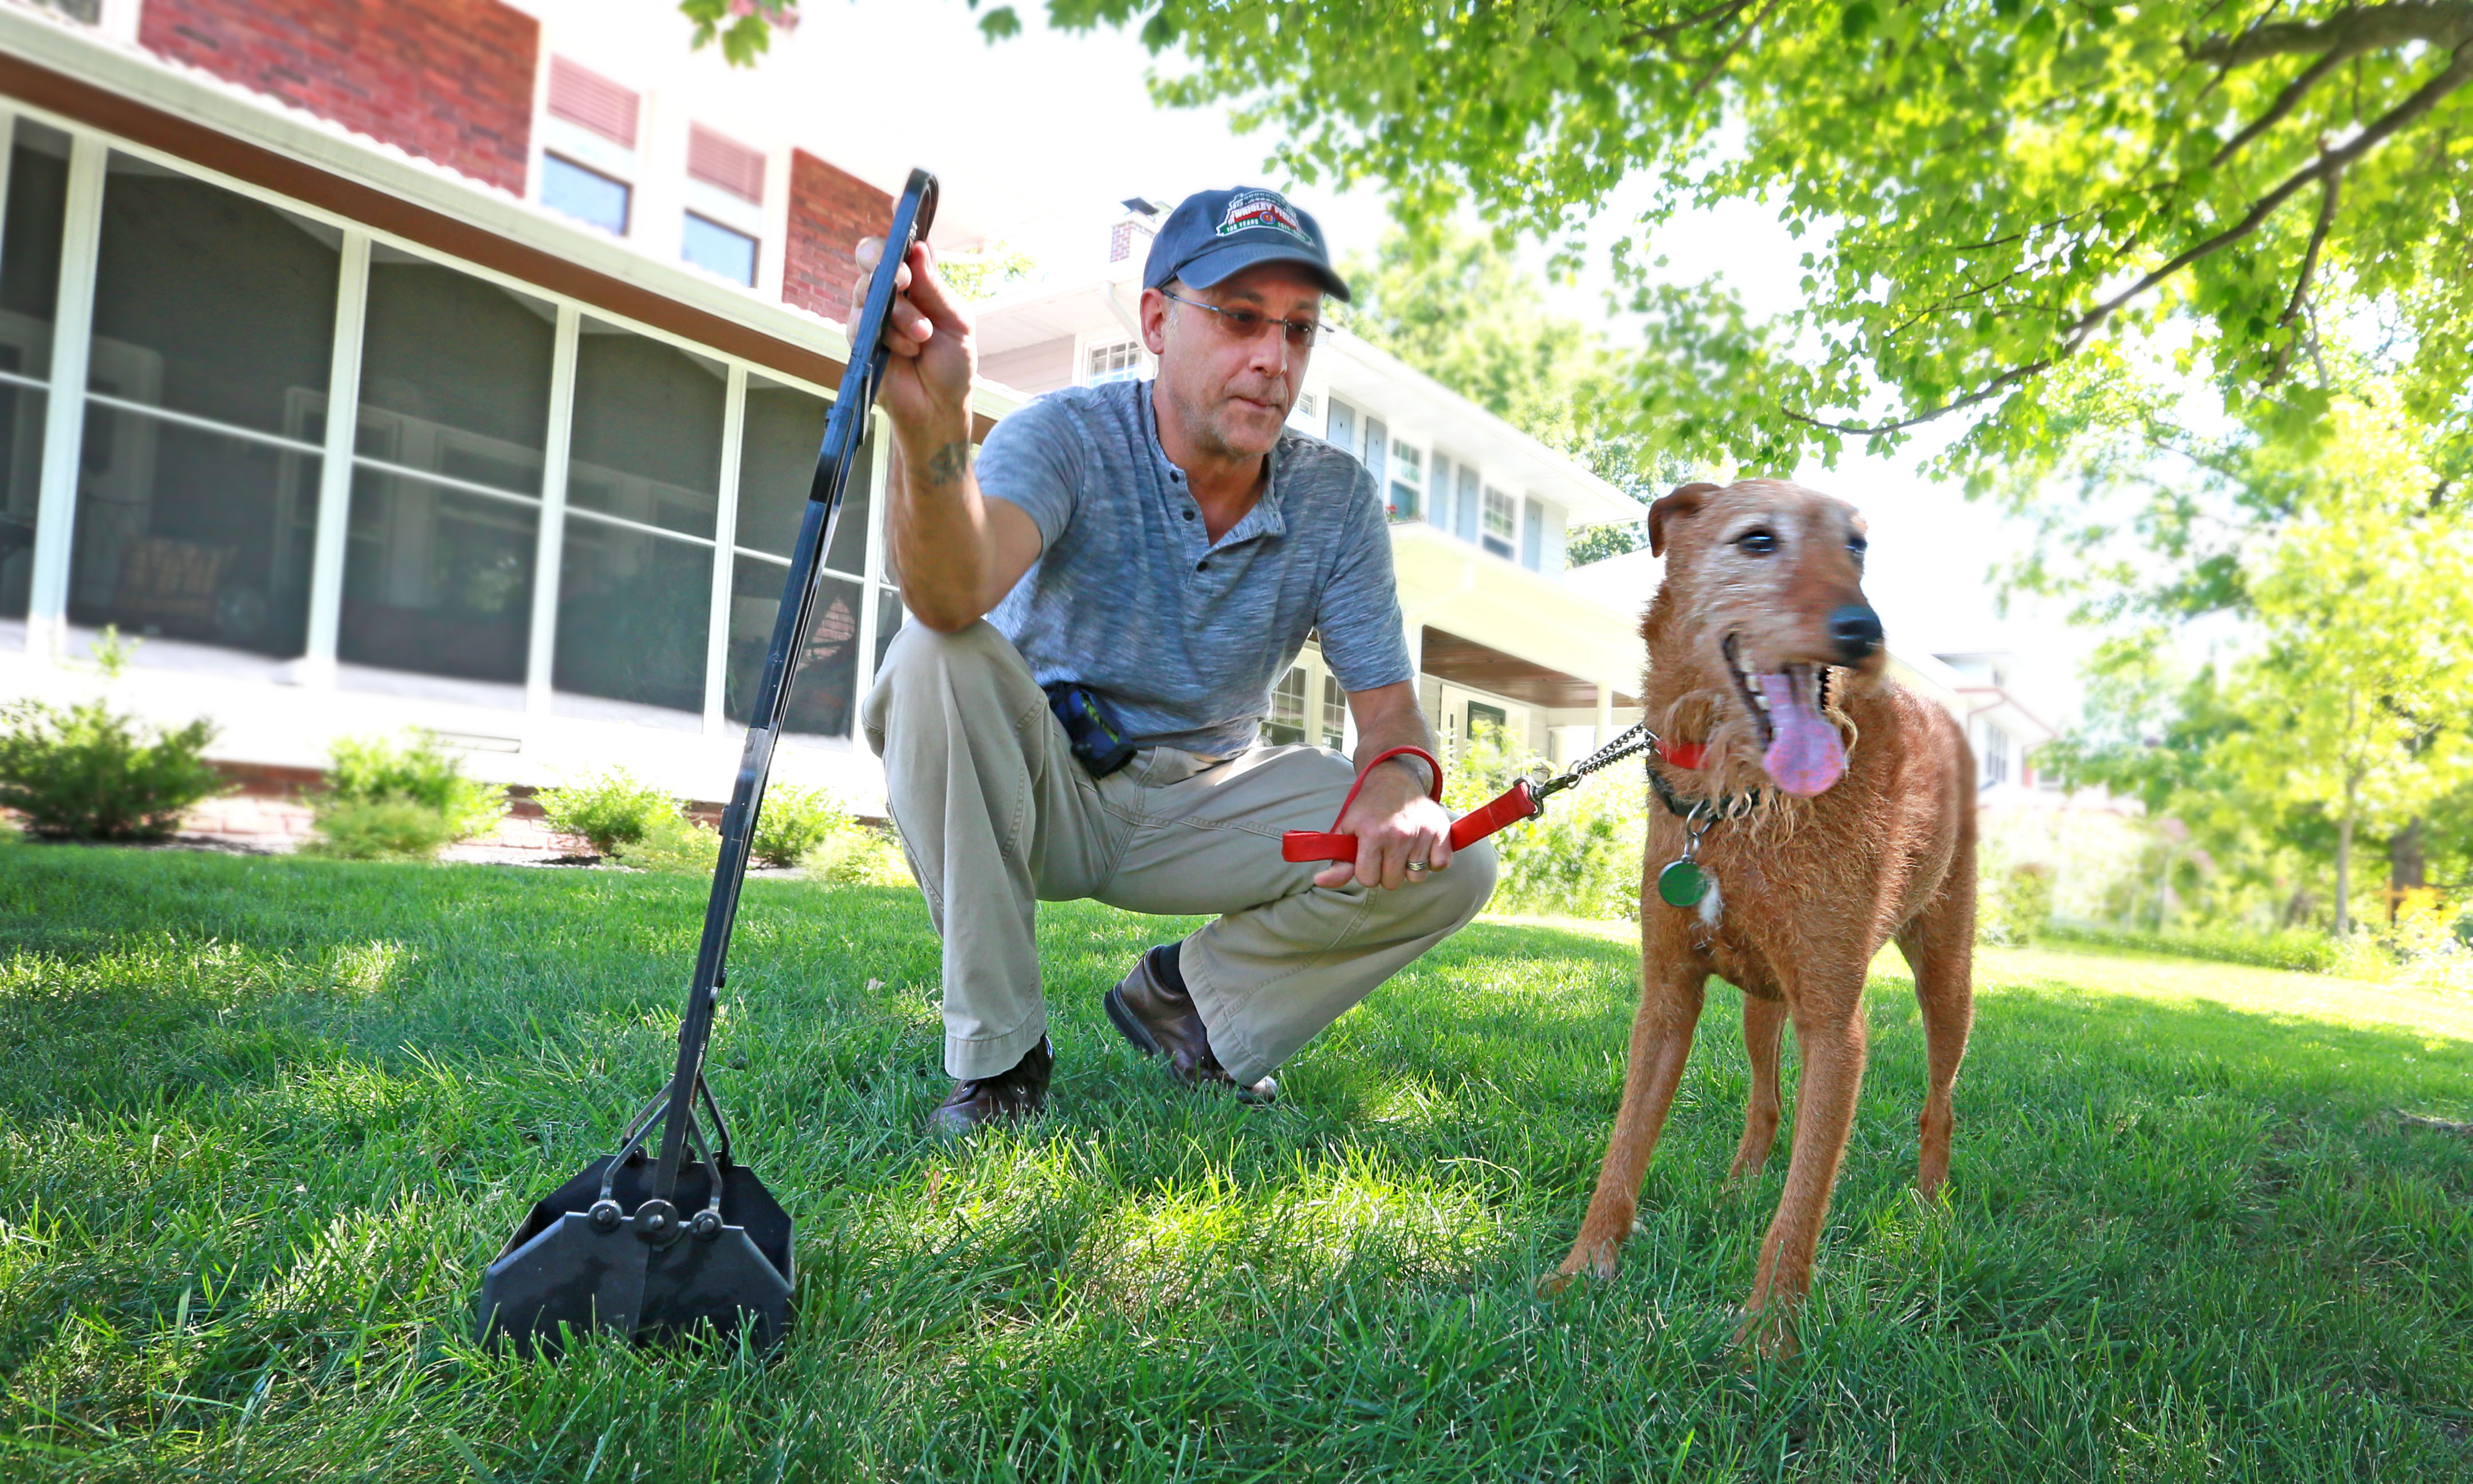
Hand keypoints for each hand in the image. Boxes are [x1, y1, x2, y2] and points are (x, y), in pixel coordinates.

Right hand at [853, 237, 974, 444]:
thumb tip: (918, 250)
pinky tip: (908, 350)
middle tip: (904, 281)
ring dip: (899, 313)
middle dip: (886, 263)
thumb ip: (936, 289)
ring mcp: (872, 311)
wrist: (939, 408)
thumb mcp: (957, 322)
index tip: (902, 201)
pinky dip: (889, 335)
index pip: (905, 243)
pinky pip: (860, 322)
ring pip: (868, 290)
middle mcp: (892, 290)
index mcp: (919, 280)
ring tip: (922, 335)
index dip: (900, 219)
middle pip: (871, 255)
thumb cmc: (952, 364)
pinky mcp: (858, 336)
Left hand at [1314, 758, 1454, 890]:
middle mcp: (1399, 834)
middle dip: (1387, 871)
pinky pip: (1440, 866)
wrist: (1394, 780)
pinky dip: (1433, 861)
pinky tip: (1421, 847)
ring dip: (1409, 867)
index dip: (1366, 871)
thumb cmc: (1367, 809)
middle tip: (1386, 850)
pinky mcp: (1442, 831)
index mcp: (1372, 834)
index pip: (1368, 880)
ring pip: (1416, 878)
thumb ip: (1338, 860)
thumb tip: (1320, 881)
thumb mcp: (1347, 830)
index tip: (1367, 855)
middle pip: (1392, 882)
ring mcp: (1422, 833)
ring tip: (1403, 847)